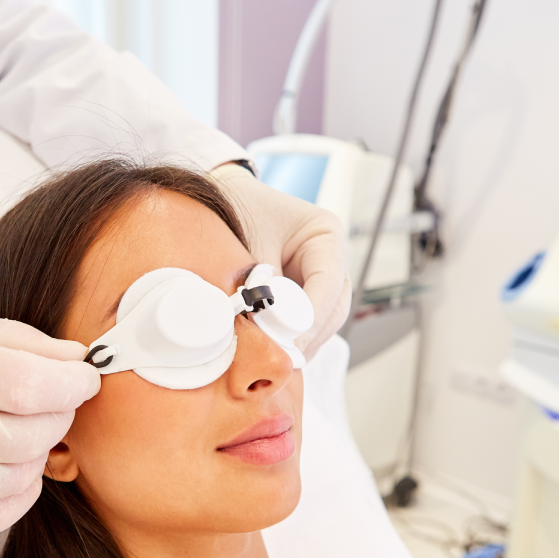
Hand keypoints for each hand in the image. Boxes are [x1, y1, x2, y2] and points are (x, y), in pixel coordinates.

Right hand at [0, 311, 99, 539]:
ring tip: (13, 425)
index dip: (70, 383)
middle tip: (47, 397)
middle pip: (31, 432)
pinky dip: (19, 486)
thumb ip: (16, 341)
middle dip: (57, 412)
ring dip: (36, 449)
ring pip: (21, 474)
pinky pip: (1, 512)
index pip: (27, 384)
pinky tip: (3, 461)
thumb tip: (78, 360)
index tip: (81, 377)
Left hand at [210, 164, 351, 359]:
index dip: (312, 317)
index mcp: (325, 233)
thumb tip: (259, 332)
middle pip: (335, 306)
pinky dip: (293, 336)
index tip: (292, 342)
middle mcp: (331, 256)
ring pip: (325, 319)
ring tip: (277, 357)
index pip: (329, 282)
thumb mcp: (246, 245)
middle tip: (284, 357)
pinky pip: (307, 321)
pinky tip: (274, 349)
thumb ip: (257, 286)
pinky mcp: (305, 292)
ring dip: (303, 340)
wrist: (222, 199)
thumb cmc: (235, 210)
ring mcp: (321, 276)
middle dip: (310, 334)